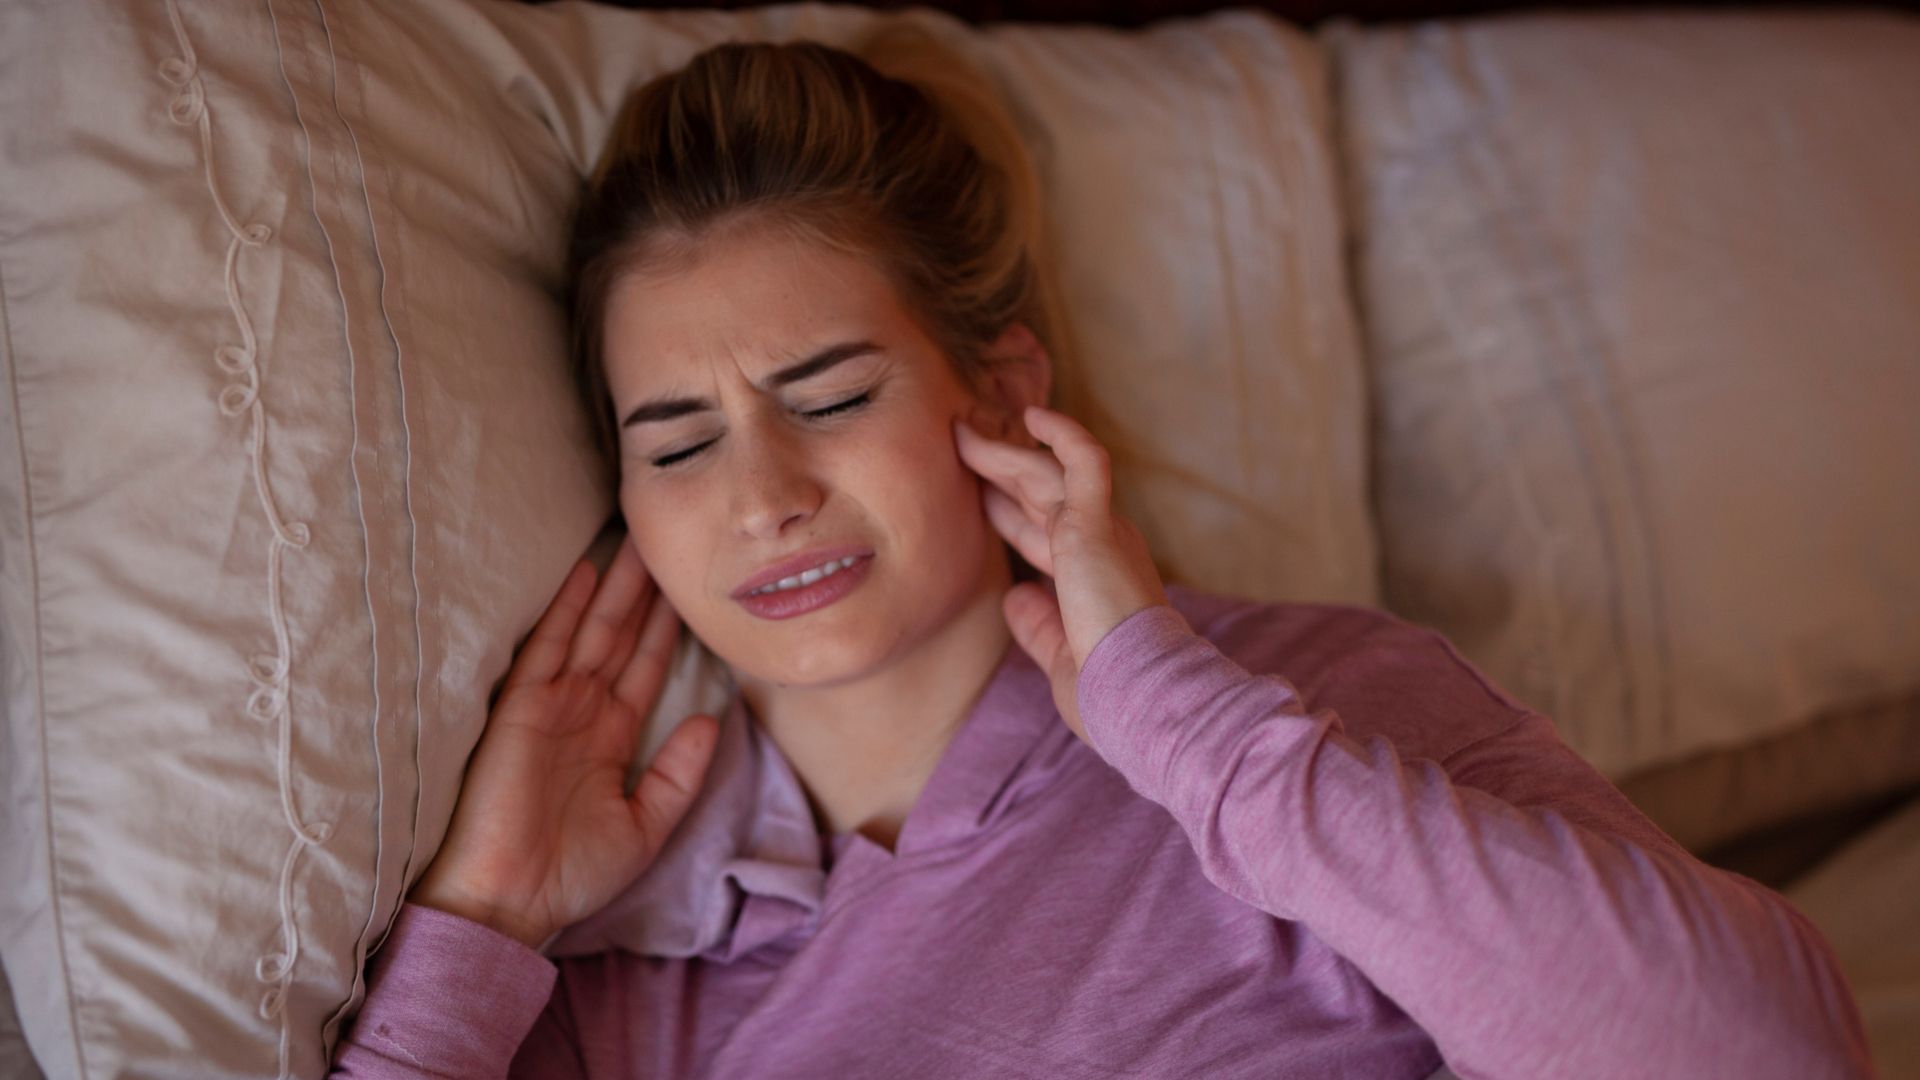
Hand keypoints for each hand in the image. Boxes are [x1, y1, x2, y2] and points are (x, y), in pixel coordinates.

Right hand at [410, 537, 718, 946]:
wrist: (510, 900)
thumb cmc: (571, 874)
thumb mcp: (645, 826)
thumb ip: (680, 773)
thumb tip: (713, 720)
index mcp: (611, 738)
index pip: (646, 669)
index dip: (667, 630)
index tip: (689, 590)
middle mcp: (584, 712)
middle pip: (622, 638)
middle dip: (646, 593)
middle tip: (668, 543)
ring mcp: (552, 705)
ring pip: (593, 631)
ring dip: (617, 588)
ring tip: (641, 542)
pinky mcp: (521, 707)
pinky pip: (548, 647)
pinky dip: (567, 609)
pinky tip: (587, 572)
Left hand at [954, 405, 1167, 742]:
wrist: (1141, 696)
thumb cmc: (1109, 691)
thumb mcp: (1060, 655)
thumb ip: (1037, 624)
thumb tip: (1013, 597)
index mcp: (1093, 579)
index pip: (1042, 534)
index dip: (1008, 514)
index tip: (978, 498)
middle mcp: (1102, 547)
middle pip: (1037, 496)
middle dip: (999, 471)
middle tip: (962, 445)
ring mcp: (1101, 532)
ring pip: (1045, 474)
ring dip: (1002, 453)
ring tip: (963, 431)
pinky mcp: (1097, 524)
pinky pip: (1084, 461)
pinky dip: (1062, 434)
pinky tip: (1032, 415)